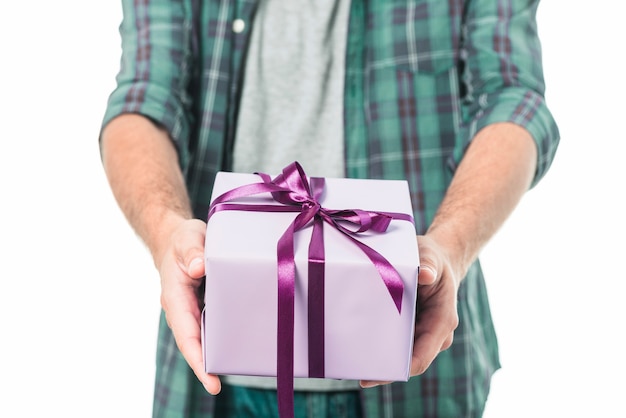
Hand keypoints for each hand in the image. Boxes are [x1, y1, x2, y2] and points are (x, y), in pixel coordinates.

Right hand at [157, 218, 221, 394]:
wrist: (179, 239)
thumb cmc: (182, 240)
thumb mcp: (187, 238)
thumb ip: (192, 251)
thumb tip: (200, 267)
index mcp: (175, 297)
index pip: (185, 333)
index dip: (197, 358)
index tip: (210, 379)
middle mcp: (183, 309)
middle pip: (194, 343)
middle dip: (206, 365)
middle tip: (220, 385)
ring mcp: (194, 310)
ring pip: (205, 336)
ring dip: (217, 353)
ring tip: (238, 368)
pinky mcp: (205, 306)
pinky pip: (214, 325)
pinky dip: (225, 335)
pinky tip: (243, 343)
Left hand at [361, 234, 460, 387]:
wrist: (438, 260)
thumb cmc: (434, 258)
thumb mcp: (431, 256)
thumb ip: (429, 263)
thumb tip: (425, 275)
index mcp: (442, 321)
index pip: (422, 355)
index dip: (399, 370)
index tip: (374, 376)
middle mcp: (433, 333)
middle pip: (407, 361)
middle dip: (383, 369)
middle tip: (355, 374)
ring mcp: (420, 333)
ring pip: (399, 355)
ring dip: (378, 359)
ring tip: (349, 364)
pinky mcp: (408, 329)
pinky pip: (393, 342)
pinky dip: (377, 345)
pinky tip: (355, 346)